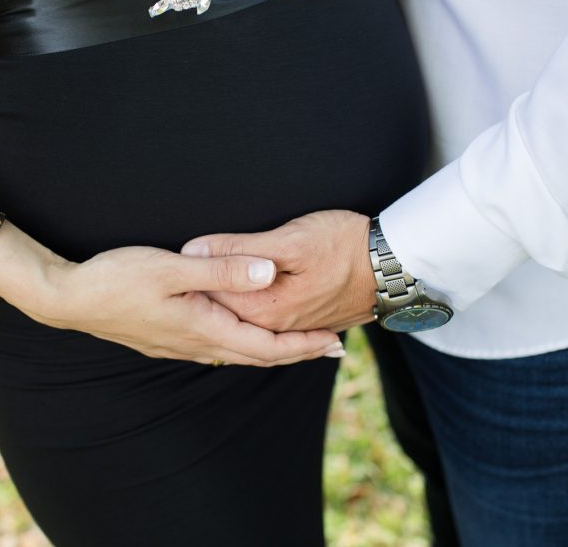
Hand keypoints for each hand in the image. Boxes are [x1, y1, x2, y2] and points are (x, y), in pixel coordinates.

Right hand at [23, 246, 343, 366]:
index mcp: (203, 328)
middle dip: (297, 352)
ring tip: (299, 343)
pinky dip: (245, 342)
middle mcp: (196, 344)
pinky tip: (246, 334)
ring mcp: (180, 345)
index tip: (335, 343)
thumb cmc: (117, 279)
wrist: (69, 299)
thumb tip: (270, 274)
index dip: (303, 346)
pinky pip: (219, 347)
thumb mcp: (172, 268)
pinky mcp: (168, 338)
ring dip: (272, 349)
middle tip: (332, 348)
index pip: (266, 347)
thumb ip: (222, 270)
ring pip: (238, 352)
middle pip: (258, 355)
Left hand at [181, 210, 376, 333]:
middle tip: (176, 275)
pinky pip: (265, 325)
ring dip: (222, 306)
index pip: (209, 296)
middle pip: (223, 311)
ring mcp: (291, 327)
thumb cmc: (343, 244)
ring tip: (196, 294)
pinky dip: (246, 316)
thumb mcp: (288, 239)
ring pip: (243, 319)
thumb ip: (238, 248)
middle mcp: (274, 326)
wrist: (395, 265)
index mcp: (263, 309)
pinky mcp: (305, 323)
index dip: (190, 276)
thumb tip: (193, 250)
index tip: (173, 258)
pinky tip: (237, 308)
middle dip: (201, 295)